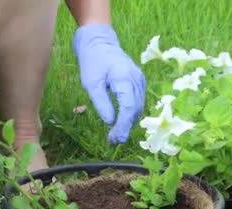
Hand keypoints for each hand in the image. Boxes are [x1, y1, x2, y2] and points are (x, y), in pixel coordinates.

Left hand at [73, 24, 145, 144]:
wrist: (100, 43)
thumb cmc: (93, 62)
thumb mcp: (91, 83)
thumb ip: (101, 102)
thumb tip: (110, 121)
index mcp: (124, 78)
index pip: (128, 107)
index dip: (123, 125)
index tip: (114, 138)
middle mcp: (136, 79)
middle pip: (135, 109)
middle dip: (125, 127)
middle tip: (113, 141)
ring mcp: (140, 80)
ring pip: (138, 107)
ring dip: (129, 123)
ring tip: (116, 136)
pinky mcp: (139, 82)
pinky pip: (138, 102)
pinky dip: (131, 114)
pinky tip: (121, 122)